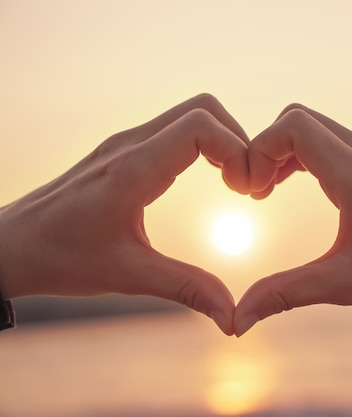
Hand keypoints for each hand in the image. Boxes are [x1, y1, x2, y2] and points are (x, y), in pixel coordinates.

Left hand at [0, 94, 248, 334]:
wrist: (11, 245)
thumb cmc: (61, 258)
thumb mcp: (128, 276)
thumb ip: (186, 289)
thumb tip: (232, 317)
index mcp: (132, 171)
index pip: (200, 125)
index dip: (236, 149)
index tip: (245, 190)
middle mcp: (131, 145)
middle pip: (203, 108)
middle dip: (237, 140)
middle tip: (245, 185)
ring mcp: (127, 143)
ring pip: (192, 114)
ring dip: (223, 141)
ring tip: (234, 184)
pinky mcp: (125, 150)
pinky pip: (177, 129)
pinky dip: (205, 146)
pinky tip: (210, 179)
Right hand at [234, 104, 351, 335]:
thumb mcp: (342, 286)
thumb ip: (284, 294)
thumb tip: (238, 319)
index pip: (294, 126)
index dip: (260, 149)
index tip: (252, 191)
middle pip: (299, 118)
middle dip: (267, 148)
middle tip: (256, 192)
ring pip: (316, 126)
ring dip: (285, 151)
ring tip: (269, 190)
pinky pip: (332, 140)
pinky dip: (305, 155)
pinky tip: (295, 186)